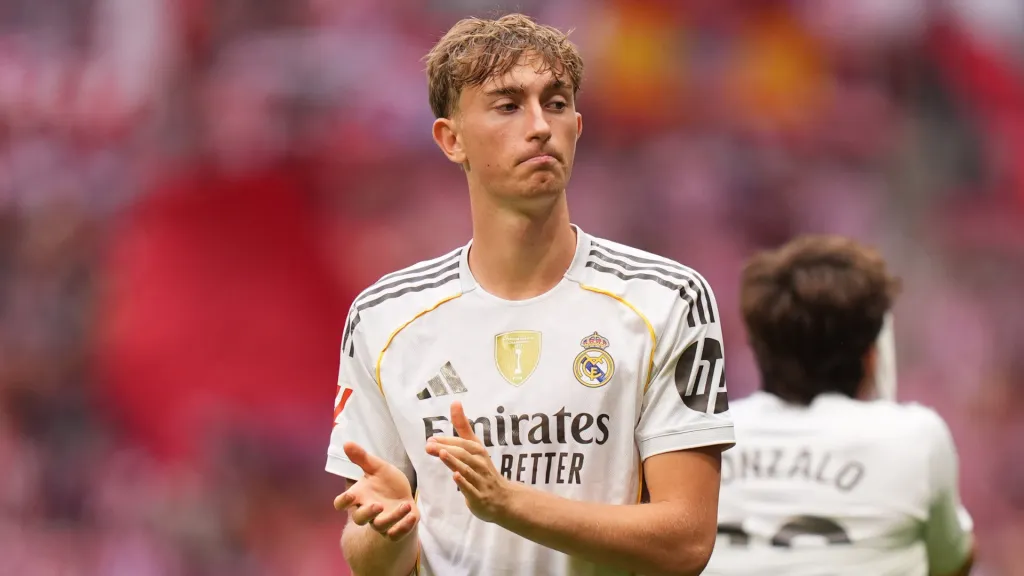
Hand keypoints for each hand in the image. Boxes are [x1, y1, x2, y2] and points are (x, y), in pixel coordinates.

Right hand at [333, 442, 418, 540]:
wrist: (404, 495)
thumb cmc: (386, 482)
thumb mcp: (377, 467)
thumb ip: (362, 458)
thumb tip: (346, 443)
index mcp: (359, 496)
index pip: (342, 503)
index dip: (343, 502)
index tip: (350, 495)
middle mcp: (367, 511)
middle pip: (359, 519)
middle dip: (367, 513)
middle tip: (378, 505)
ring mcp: (381, 522)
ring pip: (380, 526)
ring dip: (392, 518)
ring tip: (404, 506)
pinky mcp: (396, 529)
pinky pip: (396, 534)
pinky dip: (403, 527)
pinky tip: (412, 516)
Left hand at [425, 401, 517, 522]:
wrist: (503, 498)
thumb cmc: (484, 470)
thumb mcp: (475, 447)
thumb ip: (463, 427)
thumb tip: (455, 403)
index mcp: (478, 451)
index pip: (463, 443)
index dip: (447, 440)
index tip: (432, 438)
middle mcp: (480, 464)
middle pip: (463, 454)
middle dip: (447, 448)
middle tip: (429, 445)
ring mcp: (480, 480)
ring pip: (467, 469)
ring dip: (454, 461)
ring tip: (441, 454)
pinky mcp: (479, 496)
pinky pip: (471, 489)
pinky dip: (464, 482)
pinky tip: (455, 476)